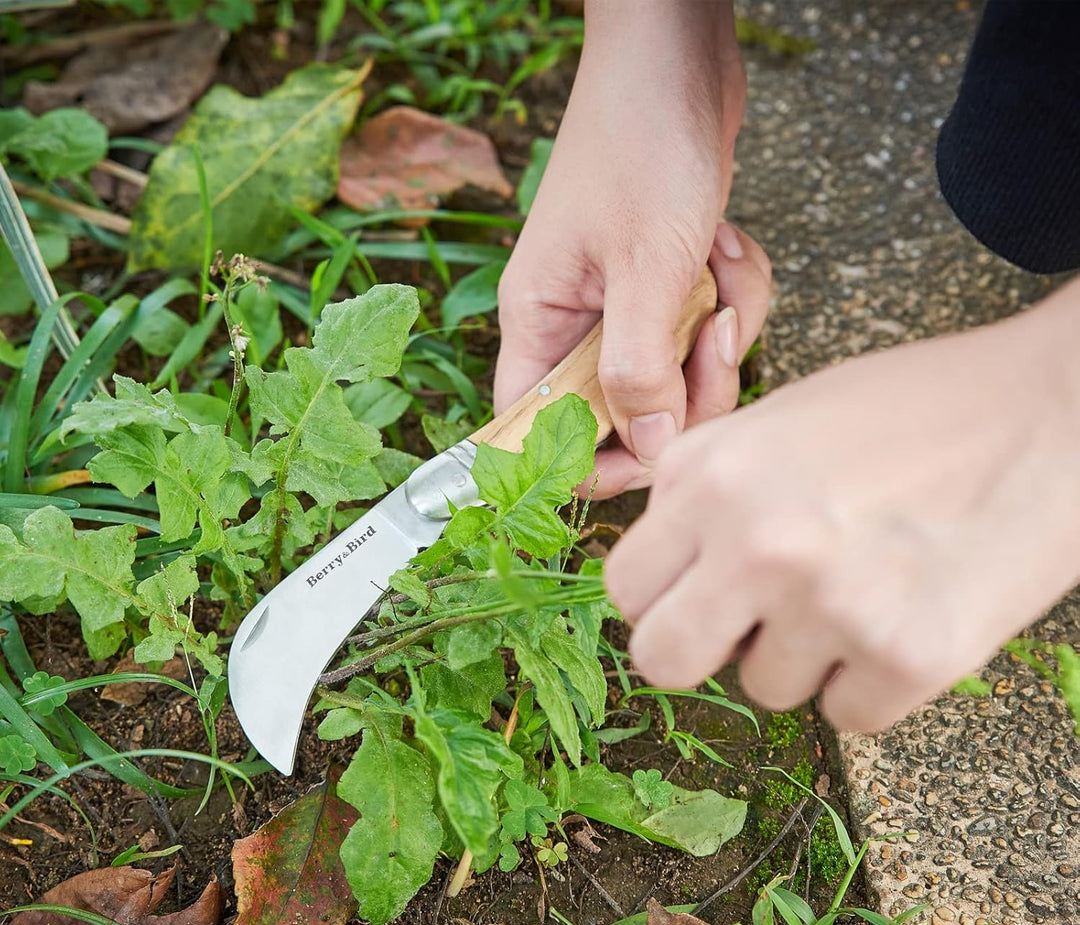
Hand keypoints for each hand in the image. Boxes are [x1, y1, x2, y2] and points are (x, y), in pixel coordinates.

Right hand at [494, 0, 770, 497]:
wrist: (676, 54)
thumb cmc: (641, 139)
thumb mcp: (645, 265)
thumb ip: (640, 369)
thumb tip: (649, 450)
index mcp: (540, 325)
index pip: (538, 433)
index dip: (591, 462)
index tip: (654, 453)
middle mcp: (576, 325)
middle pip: (629, 416)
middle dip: (689, 387)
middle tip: (711, 334)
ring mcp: (624, 306)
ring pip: (680, 375)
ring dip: (720, 329)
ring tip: (718, 263)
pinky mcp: (667, 286)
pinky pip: (708, 329)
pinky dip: (734, 294)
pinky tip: (727, 245)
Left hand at [605, 281, 1079, 730]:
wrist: (1057, 409)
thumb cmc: (915, 409)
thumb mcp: (777, 422)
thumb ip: (704, 493)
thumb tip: (664, 571)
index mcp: (708, 474)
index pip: (624, 587)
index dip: (660, 597)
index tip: (698, 594)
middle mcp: (754, 541)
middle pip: (660, 660)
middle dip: (700, 652)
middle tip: (749, 626)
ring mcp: (829, 602)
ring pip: (764, 690)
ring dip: (804, 657)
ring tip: (864, 590)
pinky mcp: (908, 656)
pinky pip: (847, 716)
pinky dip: (872, 683)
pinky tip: (909, 615)